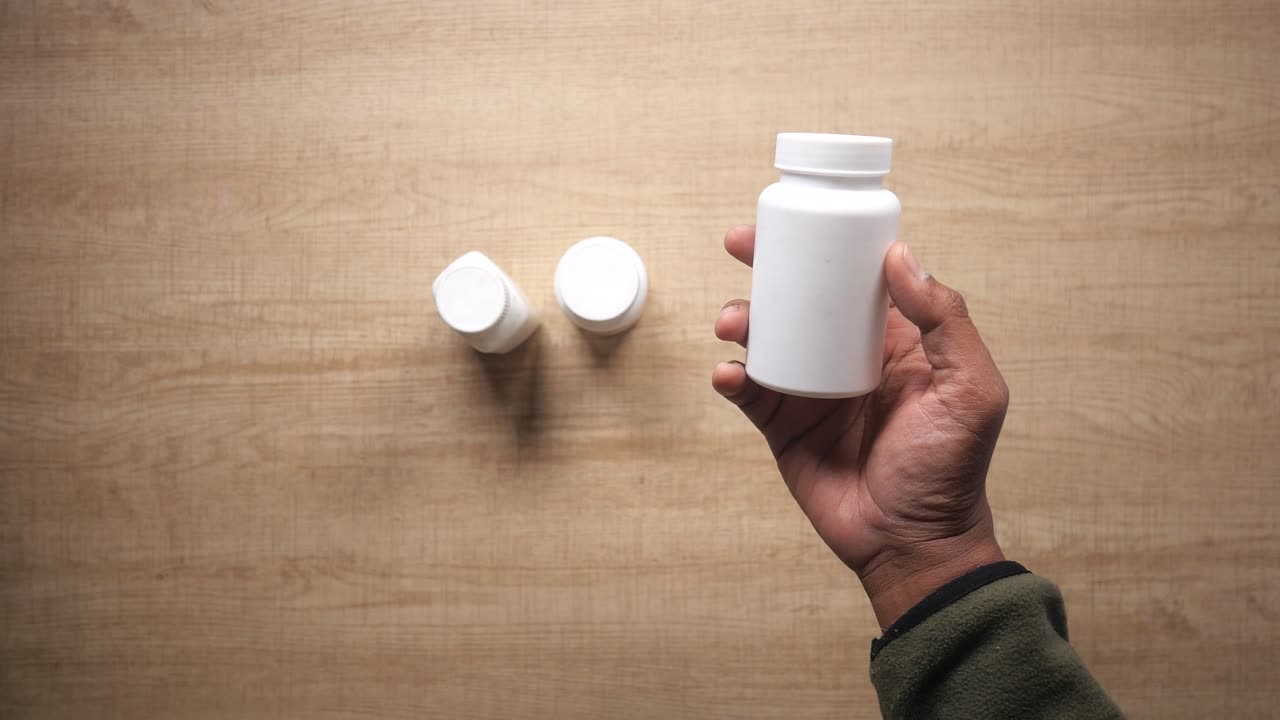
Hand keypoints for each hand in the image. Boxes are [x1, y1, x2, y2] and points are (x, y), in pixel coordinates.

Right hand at [712, 226, 1009, 628]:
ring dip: (741, 319)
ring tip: (734, 323)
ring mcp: (811, 391)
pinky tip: (729, 373)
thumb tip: (900, 257)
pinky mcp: (782, 427)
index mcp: (894, 341)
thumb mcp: (970, 390)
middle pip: (800, 298)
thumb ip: (946, 322)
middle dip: (766, 268)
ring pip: (766, 338)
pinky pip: (748, 391)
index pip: (854, 279)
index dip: (824, 245)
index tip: (796, 219)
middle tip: (740, 245)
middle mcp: (847, 358)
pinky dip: (731, 377)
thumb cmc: (951, 470)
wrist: (912, 543)